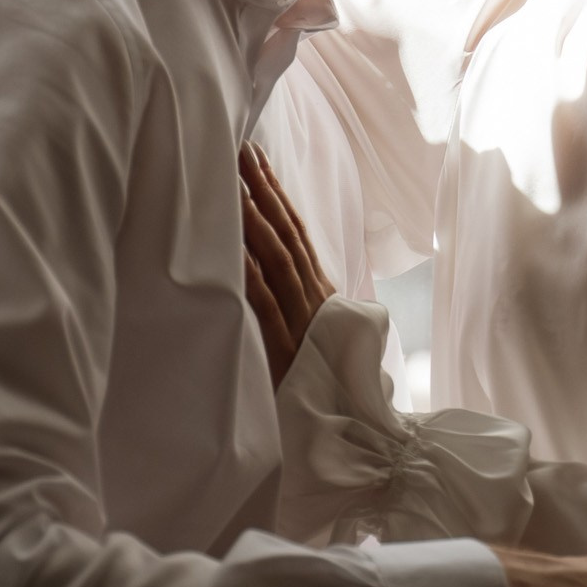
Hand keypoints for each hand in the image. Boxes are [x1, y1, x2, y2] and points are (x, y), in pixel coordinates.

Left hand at [240, 144, 334, 387]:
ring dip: (255, 219)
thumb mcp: (319, 343)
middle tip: (241, 149)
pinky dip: (249, 272)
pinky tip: (232, 246)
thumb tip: (274, 279)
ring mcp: (304, 324)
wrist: (353, 437)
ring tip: (233, 182)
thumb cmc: (329, 393)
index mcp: (325, 298)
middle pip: (288, 237)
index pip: (298, 235)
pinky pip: (265, 304)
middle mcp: (317, 302)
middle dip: (265, 191)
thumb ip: (301, 312)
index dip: (278, 195)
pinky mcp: (286, 350)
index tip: (257, 159)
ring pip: (277, 260)